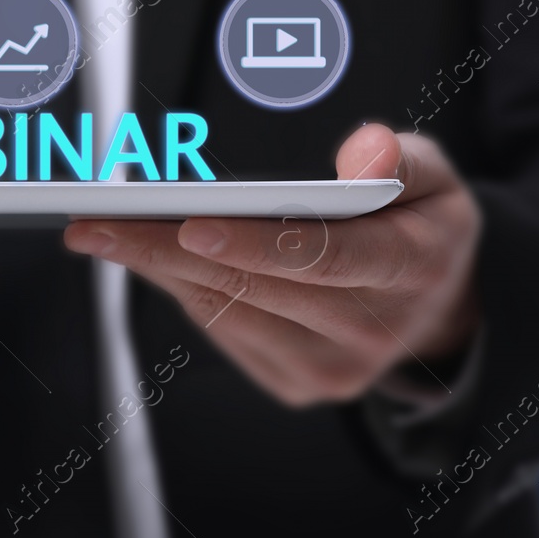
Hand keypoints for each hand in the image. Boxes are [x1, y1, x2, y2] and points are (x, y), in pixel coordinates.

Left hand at [64, 124, 482, 405]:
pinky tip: (145, 257)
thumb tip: (363, 153)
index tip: (191, 225)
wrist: (438, 309)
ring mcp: (332, 367)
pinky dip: (181, 290)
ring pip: (228, 310)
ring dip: (158, 269)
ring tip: (102, 231)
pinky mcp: (298, 384)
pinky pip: (225, 330)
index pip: (325, 257)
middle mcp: (370, 329)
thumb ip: (403, 158)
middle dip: (167, 247)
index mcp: (410, 269)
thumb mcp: (437, 177)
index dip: (255, 243)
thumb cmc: (422, 226)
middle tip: (100, 219)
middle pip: (255, 285)